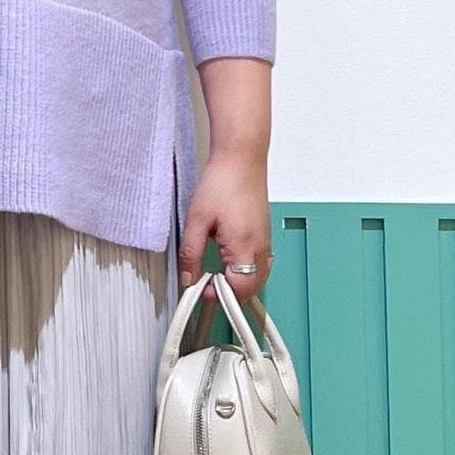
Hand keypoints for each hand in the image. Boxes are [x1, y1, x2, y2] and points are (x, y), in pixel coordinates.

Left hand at [179, 155, 271, 304]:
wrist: (241, 159)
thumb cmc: (222, 182)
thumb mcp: (197, 220)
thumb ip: (190, 253)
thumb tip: (188, 278)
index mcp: (244, 246)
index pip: (238, 289)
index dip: (218, 295)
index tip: (201, 289)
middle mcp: (260, 247)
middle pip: (252, 288)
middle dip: (230, 293)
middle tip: (207, 284)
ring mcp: (265, 241)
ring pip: (259, 278)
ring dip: (240, 284)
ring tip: (217, 275)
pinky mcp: (265, 234)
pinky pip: (261, 264)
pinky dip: (248, 272)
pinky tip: (231, 264)